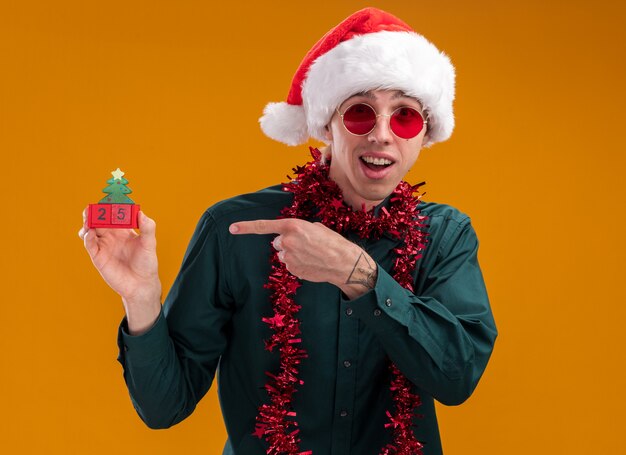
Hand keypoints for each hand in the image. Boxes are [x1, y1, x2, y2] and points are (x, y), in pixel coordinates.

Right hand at [78, 207, 161, 333]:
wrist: (141, 284)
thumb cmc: (147, 263)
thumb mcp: (150, 244)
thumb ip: (147, 228)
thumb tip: (141, 212)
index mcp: (123, 229)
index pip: (114, 213)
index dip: (110, 206)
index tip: (109, 199)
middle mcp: (111, 235)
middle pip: (99, 219)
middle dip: (94, 212)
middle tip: (93, 207)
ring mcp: (103, 245)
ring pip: (90, 229)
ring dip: (87, 222)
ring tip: (89, 218)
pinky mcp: (98, 256)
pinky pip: (89, 244)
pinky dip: (88, 237)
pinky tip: (90, 233)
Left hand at [229, 218, 377, 298]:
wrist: (344, 262)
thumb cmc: (332, 242)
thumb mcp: (315, 227)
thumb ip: (298, 229)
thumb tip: (290, 235)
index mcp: (292, 226)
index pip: (264, 226)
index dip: (246, 227)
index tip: (231, 228)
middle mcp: (287, 241)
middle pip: (277, 242)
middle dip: (287, 243)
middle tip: (306, 245)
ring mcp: (288, 257)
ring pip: (283, 255)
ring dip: (293, 254)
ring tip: (311, 255)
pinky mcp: (292, 269)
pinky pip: (290, 265)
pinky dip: (298, 264)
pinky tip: (311, 263)